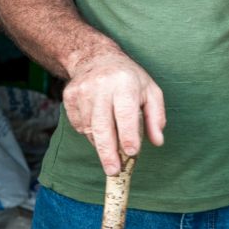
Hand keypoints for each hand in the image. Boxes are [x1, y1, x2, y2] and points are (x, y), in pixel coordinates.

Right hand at [62, 50, 165, 175]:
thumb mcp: (149, 90)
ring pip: (90, 129)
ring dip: (101, 143)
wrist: (96, 57)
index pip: (125, 113)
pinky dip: (89, 133)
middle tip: (114, 171)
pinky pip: (79, 125)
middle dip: (108, 152)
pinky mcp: (70, 97)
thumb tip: (158, 141)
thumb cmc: (128, 77)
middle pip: (102, 125)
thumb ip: (156, 117)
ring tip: (110, 146)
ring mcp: (82, 91)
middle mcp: (101, 85)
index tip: (132, 153)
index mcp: (124, 83)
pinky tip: (98, 125)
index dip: (128, 134)